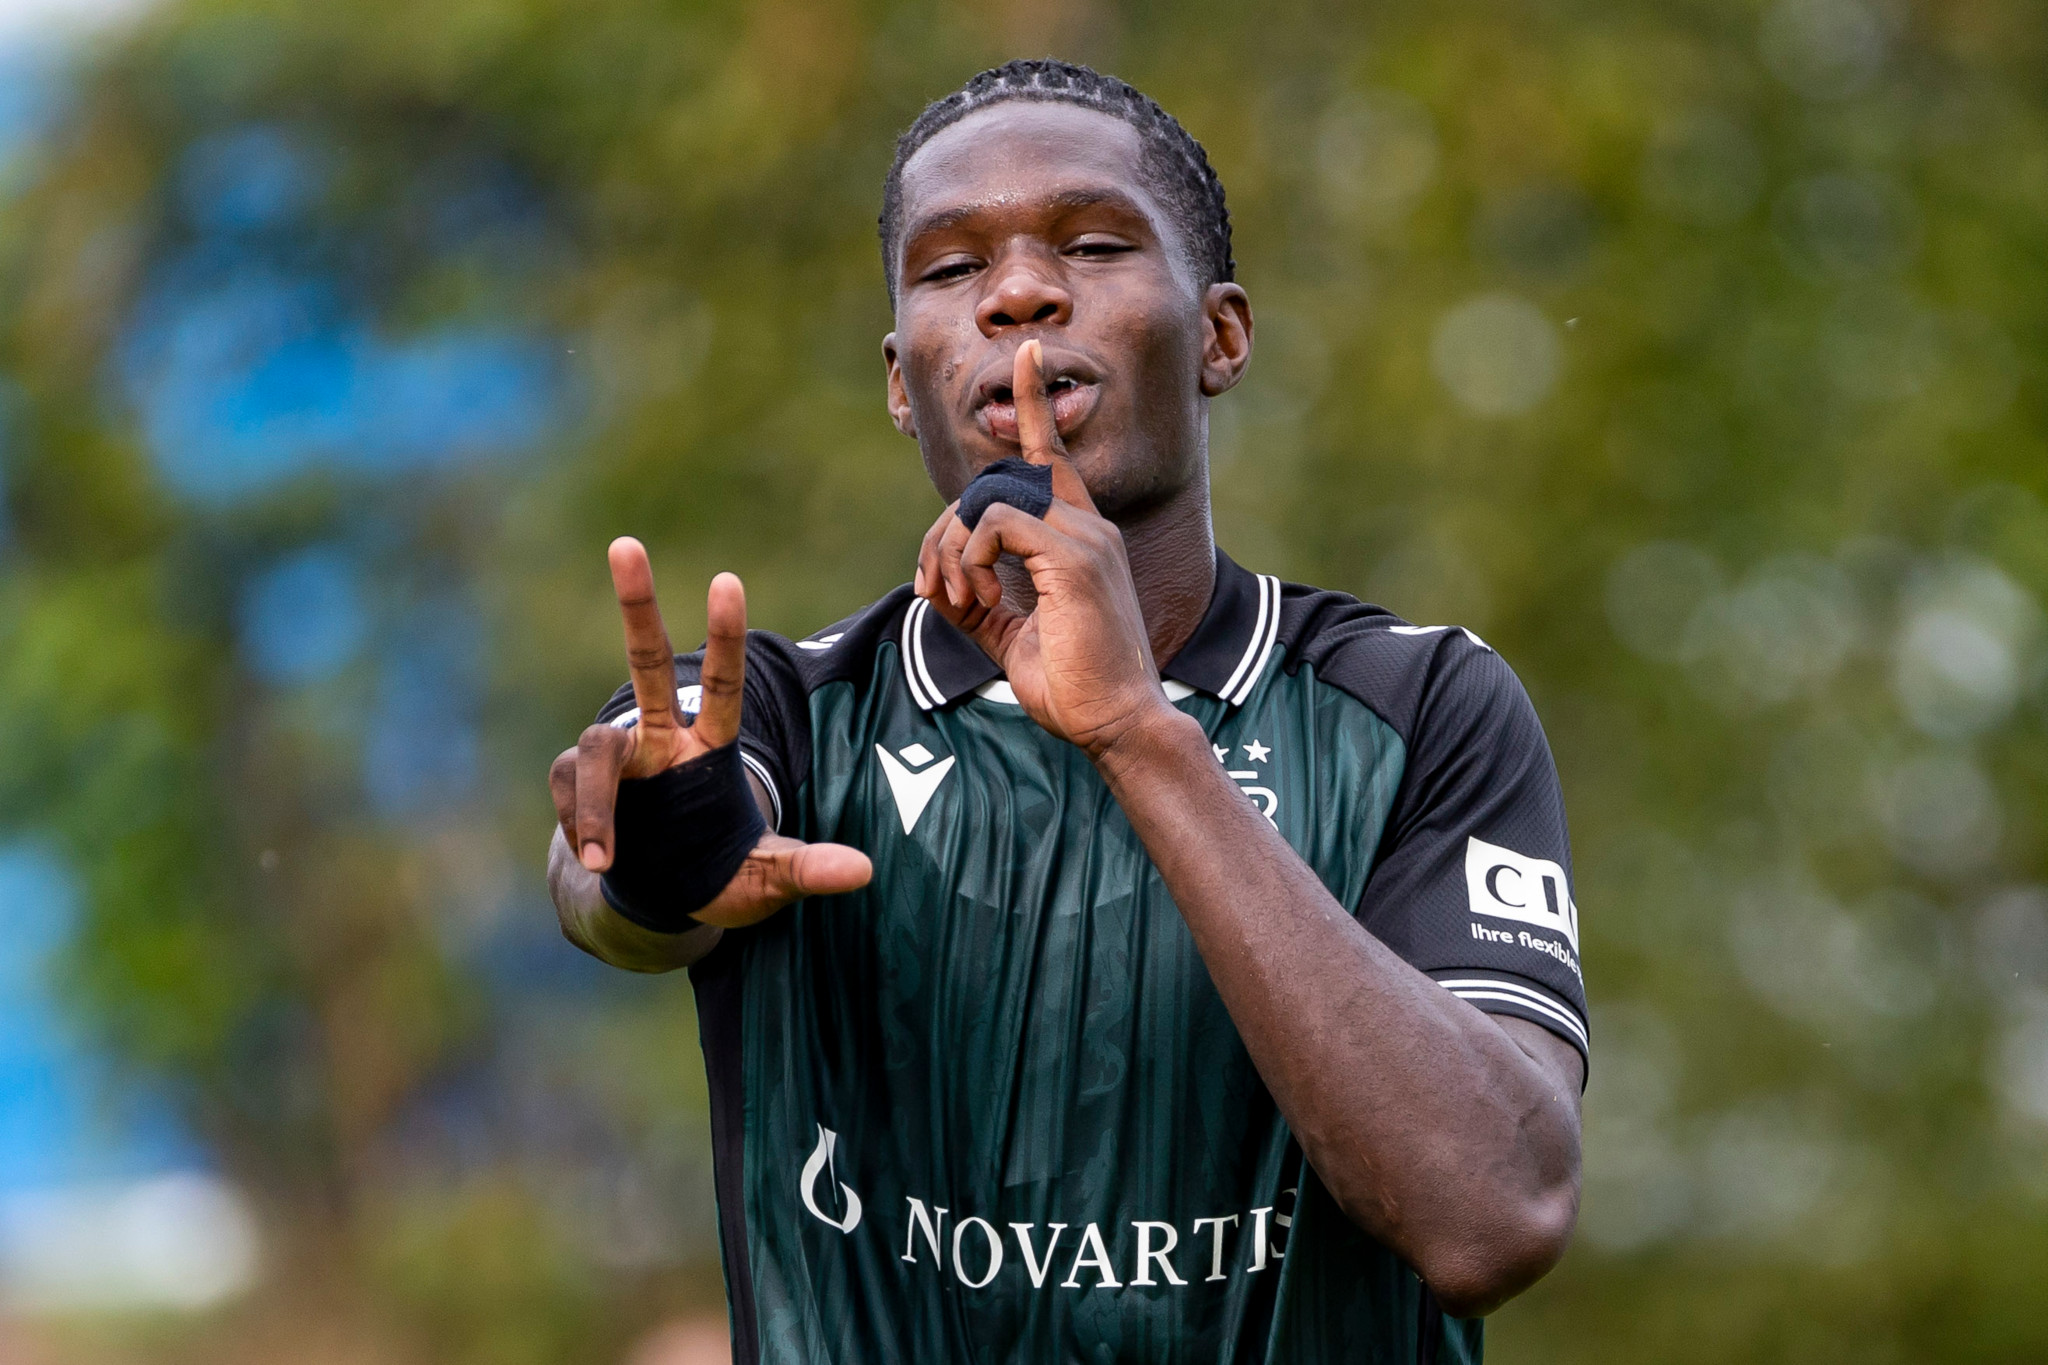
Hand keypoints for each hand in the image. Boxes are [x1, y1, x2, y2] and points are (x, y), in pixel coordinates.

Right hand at [548, 539, 870, 928]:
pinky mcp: (576, 785)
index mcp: (711, 747)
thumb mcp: (768, 880)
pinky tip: (599, 859)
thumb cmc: (720, 875)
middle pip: (648, 662)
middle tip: (626, 542)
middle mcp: (661, 740)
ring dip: (595, 802)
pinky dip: (582, 827)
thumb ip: (806, 870)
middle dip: (636, 604)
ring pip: (596, 747)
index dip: (726, 637)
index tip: (727, 580)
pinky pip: (571, 794)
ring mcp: (618, 761)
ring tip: (604, 855)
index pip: (723, 686)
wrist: (660, 904)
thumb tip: (862, 870)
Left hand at [915, 341, 1176, 759]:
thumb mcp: (1008, 636)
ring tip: (958, 599)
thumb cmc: (1073, 686)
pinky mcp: (1075, 559)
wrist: (1115, 725)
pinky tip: (977, 597)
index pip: (1048, 454)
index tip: (1025, 352)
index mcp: (1079, 536)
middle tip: (933, 589)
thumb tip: (935, 585)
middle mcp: (1088, 526)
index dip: (1033, 401)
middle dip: (943, 531)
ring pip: (989, 497)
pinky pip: (997, 523)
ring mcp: (1086, 537)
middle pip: (993, 481)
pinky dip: (969, 558)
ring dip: (952, 548)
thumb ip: (976, 601)